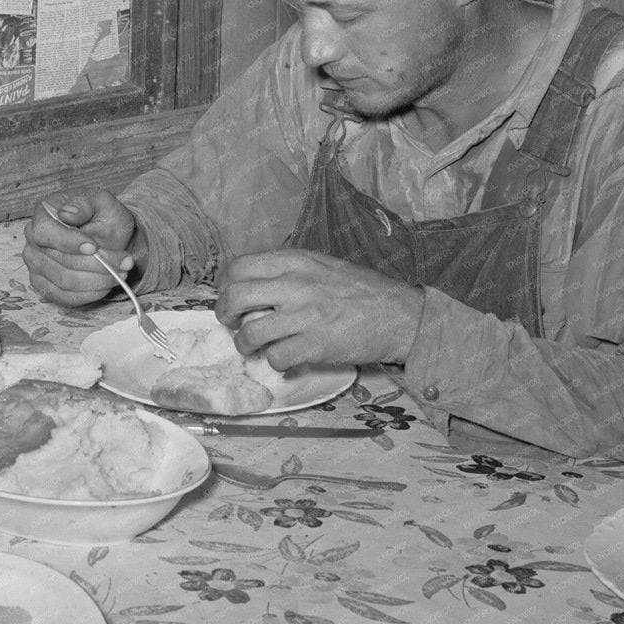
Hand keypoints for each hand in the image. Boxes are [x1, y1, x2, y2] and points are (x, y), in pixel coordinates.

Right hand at [21, 189, 138, 306]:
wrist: (106, 235)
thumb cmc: (102, 216)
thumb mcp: (102, 202)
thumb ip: (85, 204)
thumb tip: (66, 212)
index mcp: (42, 215)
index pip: (45, 232)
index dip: (68, 242)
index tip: (94, 247)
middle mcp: (33, 242)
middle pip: (59, 261)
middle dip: (96, 265)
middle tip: (124, 262)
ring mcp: (36, 266)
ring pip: (65, 282)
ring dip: (97, 280)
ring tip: (120, 272)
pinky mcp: (44, 286)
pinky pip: (65, 297)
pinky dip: (90, 294)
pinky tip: (107, 284)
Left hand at [213, 249, 425, 369]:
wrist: (399, 314)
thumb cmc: (359, 289)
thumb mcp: (320, 264)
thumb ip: (286, 271)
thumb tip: (250, 284)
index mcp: (294, 261)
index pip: (237, 267)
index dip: (225, 284)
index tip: (229, 295)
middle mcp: (295, 284)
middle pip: (234, 298)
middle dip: (224, 315)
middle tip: (231, 323)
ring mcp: (304, 316)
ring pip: (249, 334)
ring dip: (244, 344)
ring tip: (253, 346)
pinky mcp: (315, 345)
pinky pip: (275, 358)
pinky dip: (275, 362)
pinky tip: (285, 358)